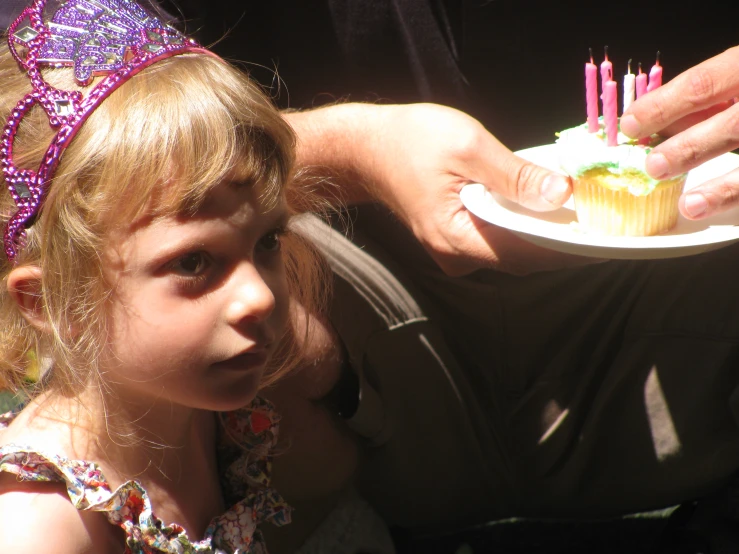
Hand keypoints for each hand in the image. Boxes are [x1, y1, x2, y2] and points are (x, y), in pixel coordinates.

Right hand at [289, 103, 592, 275]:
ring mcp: (456, 252)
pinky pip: (501, 242)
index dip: (571, 246)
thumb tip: (560, 194)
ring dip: (548, 236)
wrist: (367, 149)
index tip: (609, 236)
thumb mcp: (467, 147)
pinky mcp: (457, 241)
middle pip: (524, 258)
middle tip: (607, 222)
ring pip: (514, 252)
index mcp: (457, 239)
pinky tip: (549, 211)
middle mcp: (457, 257)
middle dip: (565, 242)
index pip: (527, 253)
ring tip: (586, 216)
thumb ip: (514, 175)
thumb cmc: (411, 141)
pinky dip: (528, 229)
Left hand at [620, 46, 738, 219]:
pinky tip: (705, 209)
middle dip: (689, 147)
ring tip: (689, 204)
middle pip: (733, 123)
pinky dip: (732, 195)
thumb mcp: (728, 83)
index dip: (663, 106)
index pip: (703, 84)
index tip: (630, 125)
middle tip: (653, 167)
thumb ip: (698, 104)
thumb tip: (652, 129)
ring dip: (722, 186)